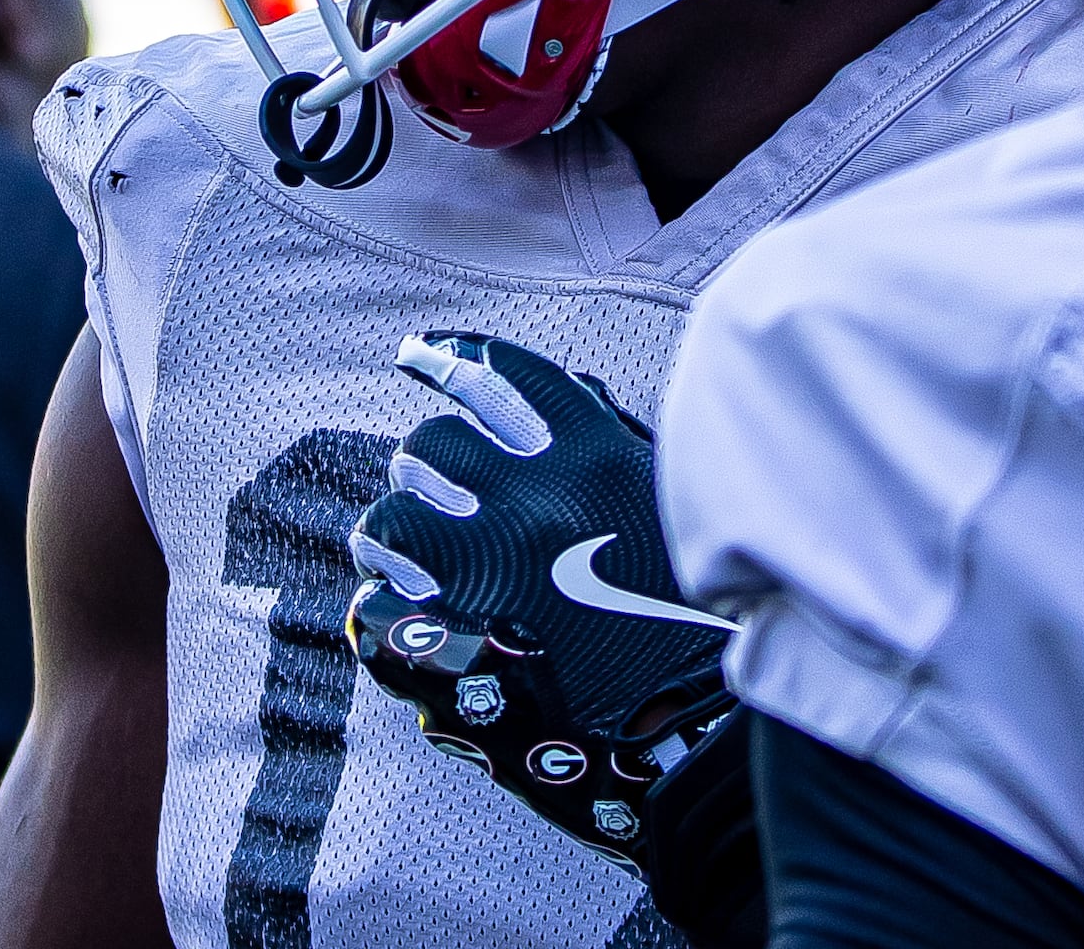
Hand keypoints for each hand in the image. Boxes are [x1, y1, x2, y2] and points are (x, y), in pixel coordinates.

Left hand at [346, 332, 740, 875]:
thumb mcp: (666, 503)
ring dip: (390, 530)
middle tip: (429, 485)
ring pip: (391, 516)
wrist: (703, 728)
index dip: (451, 359)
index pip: (502, 376)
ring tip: (397, 546)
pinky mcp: (459, 643)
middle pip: (433, 444)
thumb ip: (617, 442)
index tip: (422, 356)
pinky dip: (382, 601)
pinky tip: (401, 606)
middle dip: (424, 464)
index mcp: (595, 458)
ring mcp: (494, 571)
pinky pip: (379, 601)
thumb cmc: (693, 611)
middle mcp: (540, 500)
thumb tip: (571, 390)